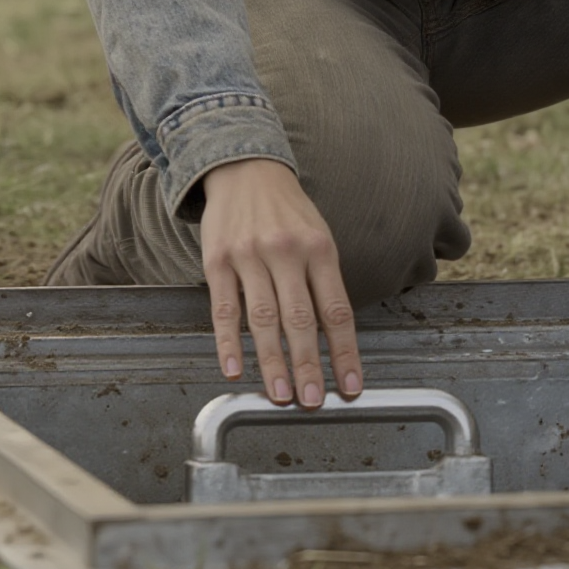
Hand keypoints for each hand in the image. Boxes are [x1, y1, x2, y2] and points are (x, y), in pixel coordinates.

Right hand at [201, 159, 362, 406]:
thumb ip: (323, 282)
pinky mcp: (217, 260)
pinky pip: (223, 308)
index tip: (350, 387)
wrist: (244, 168)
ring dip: (271, 362)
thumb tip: (333, 342)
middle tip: (313, 401)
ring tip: (280, 395)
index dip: (344, 353)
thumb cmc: (288, 212)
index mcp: (318, 248)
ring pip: (262, 318)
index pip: (336, 310)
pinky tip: (234, 369)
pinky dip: (227, 342)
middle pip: (299, 319)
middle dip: (307, 365)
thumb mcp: (318, 236)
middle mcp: (285, 251)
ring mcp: (248, 255)